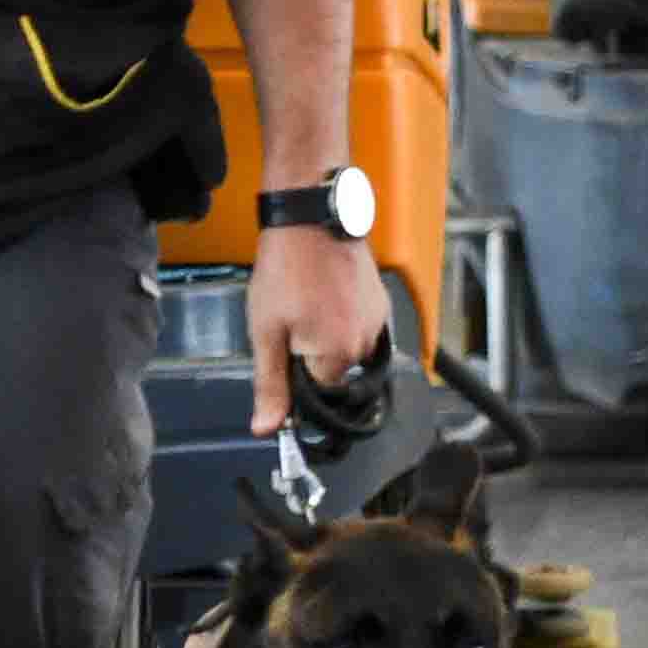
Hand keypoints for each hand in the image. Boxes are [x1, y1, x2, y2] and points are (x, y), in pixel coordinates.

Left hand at [247, 225, 389, 440]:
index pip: (319, 394)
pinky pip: (360, 326)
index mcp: (338, 356)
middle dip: (313, 355)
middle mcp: (367, 342)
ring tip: (307, 302)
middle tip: (291, 320)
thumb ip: (271, 384)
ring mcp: (378, 319)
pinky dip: (342, 318)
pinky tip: (323, 295)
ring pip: (348, 348)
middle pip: (336, 372)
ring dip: (329, 336)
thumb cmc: (286, 269)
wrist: (310, 217)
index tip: (284, 351)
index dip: (297, 377)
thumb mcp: (266, 331)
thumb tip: (267, 429)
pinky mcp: (381, 300)